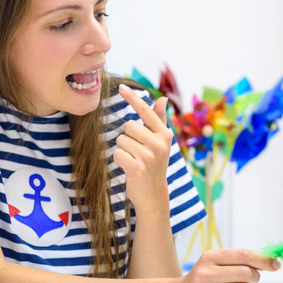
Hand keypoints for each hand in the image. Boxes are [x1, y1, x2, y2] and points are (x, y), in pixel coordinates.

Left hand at [114, 84, 172, 211]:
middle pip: (128, 126)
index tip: (121, 86)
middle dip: (128, 138)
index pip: (146, 111)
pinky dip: (119, 160)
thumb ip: (159, 120)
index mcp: (164, 134)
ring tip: (135, 161)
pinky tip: (130, 168)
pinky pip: (117, 153)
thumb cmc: (154, 165)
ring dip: (123, 150)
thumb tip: (162, 99)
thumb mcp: (160, 142)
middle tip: (138, 152)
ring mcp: (149, 155)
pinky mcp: (137, 167)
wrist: (154, 195)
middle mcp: (159, 143)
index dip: (133, 98)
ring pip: (121, 140)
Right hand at [173, 249, 280, 282]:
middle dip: (254, 278)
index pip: (243, 255)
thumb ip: (240, 261)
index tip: (275, 264)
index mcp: (209, 257)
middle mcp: (205, 274)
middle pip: (247, 273)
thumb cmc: (203, 280)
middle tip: (248, 280)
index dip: (263, 260)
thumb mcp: (215, 263)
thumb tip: (269, 262)